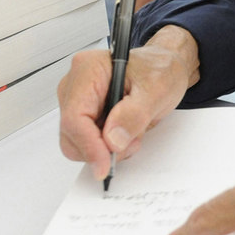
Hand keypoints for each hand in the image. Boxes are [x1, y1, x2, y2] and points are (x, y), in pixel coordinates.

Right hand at [56, 25, 199, 178]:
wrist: (163, 70)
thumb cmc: (159, 71)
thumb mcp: (156, 90)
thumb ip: (134, 114)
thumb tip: (112, 139)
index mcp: (89, 69)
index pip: (74, 116)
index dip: (89, 145)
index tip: (105, 164)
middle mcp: (76, 83)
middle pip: (71, 133)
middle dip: (100, 149)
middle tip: (130, 144)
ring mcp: (77, 100)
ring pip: (77, 142)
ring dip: (105, 149)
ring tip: (132, 135)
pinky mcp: (83, 114)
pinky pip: (86, 142)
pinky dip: (105, 147)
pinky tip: (125, 134)